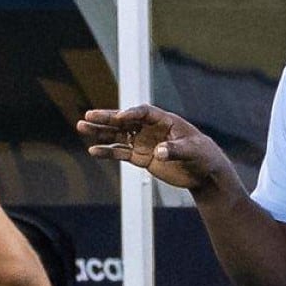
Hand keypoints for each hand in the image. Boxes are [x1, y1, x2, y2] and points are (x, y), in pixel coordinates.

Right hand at [77, 105, 230, 192]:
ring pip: (118, 135)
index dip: (131, 114)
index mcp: (164, 120)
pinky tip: (93, 150)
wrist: (204, 172)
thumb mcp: (193, 151)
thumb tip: (158, 152)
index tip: (120, 117)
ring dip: (100, 132)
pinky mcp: (141, 158)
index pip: (144, 112)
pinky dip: (107, 152)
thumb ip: (175, 150)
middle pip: (125, 121)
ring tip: (81, 127)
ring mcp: (144, 142)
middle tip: (87, 115)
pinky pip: (121, 153)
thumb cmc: (203, 155)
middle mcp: (150, 129)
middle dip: (106, 118)